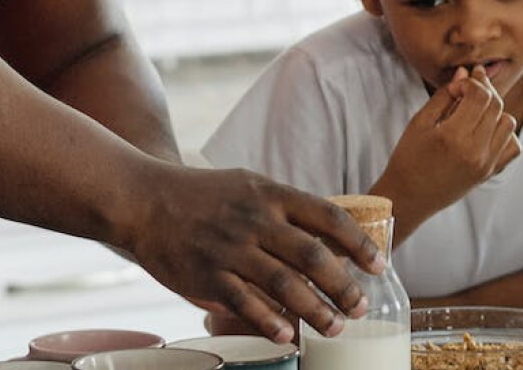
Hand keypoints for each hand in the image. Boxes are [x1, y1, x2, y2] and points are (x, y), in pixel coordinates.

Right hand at [114, 168, 384, 344]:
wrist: (143, 199)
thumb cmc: (203, 195)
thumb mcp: (250, 186)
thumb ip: (287, 209)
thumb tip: (330, 238)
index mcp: (271, 195)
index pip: (328, 217)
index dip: (359, 244)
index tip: (379, 266)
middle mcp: (255, 221)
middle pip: (313, 256)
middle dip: (344, 286)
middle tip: (361, 308)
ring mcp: (230, 249)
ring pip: (284, 284)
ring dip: (316, 310)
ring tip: (335, 327)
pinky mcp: (206, 274)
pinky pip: (244, 302)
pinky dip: (269, 321)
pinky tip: (287, 335)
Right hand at [373, 66, 522, 213]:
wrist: (408, 197)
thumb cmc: (408, 157)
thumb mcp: (420, 122)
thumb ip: (445, 95)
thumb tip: (465, 72)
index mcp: (453, 136)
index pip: (480, 95)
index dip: (470, 82)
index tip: (456, 86)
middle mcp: (475, 151)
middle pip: (496, 105)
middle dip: (484, 89)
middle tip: (468, 87)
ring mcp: (486, 164)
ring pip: (508, 122)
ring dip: (495, 110)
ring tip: (475, 110)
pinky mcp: (490, 172)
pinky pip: (513, 146)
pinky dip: (505, 133)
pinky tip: (486, 130)